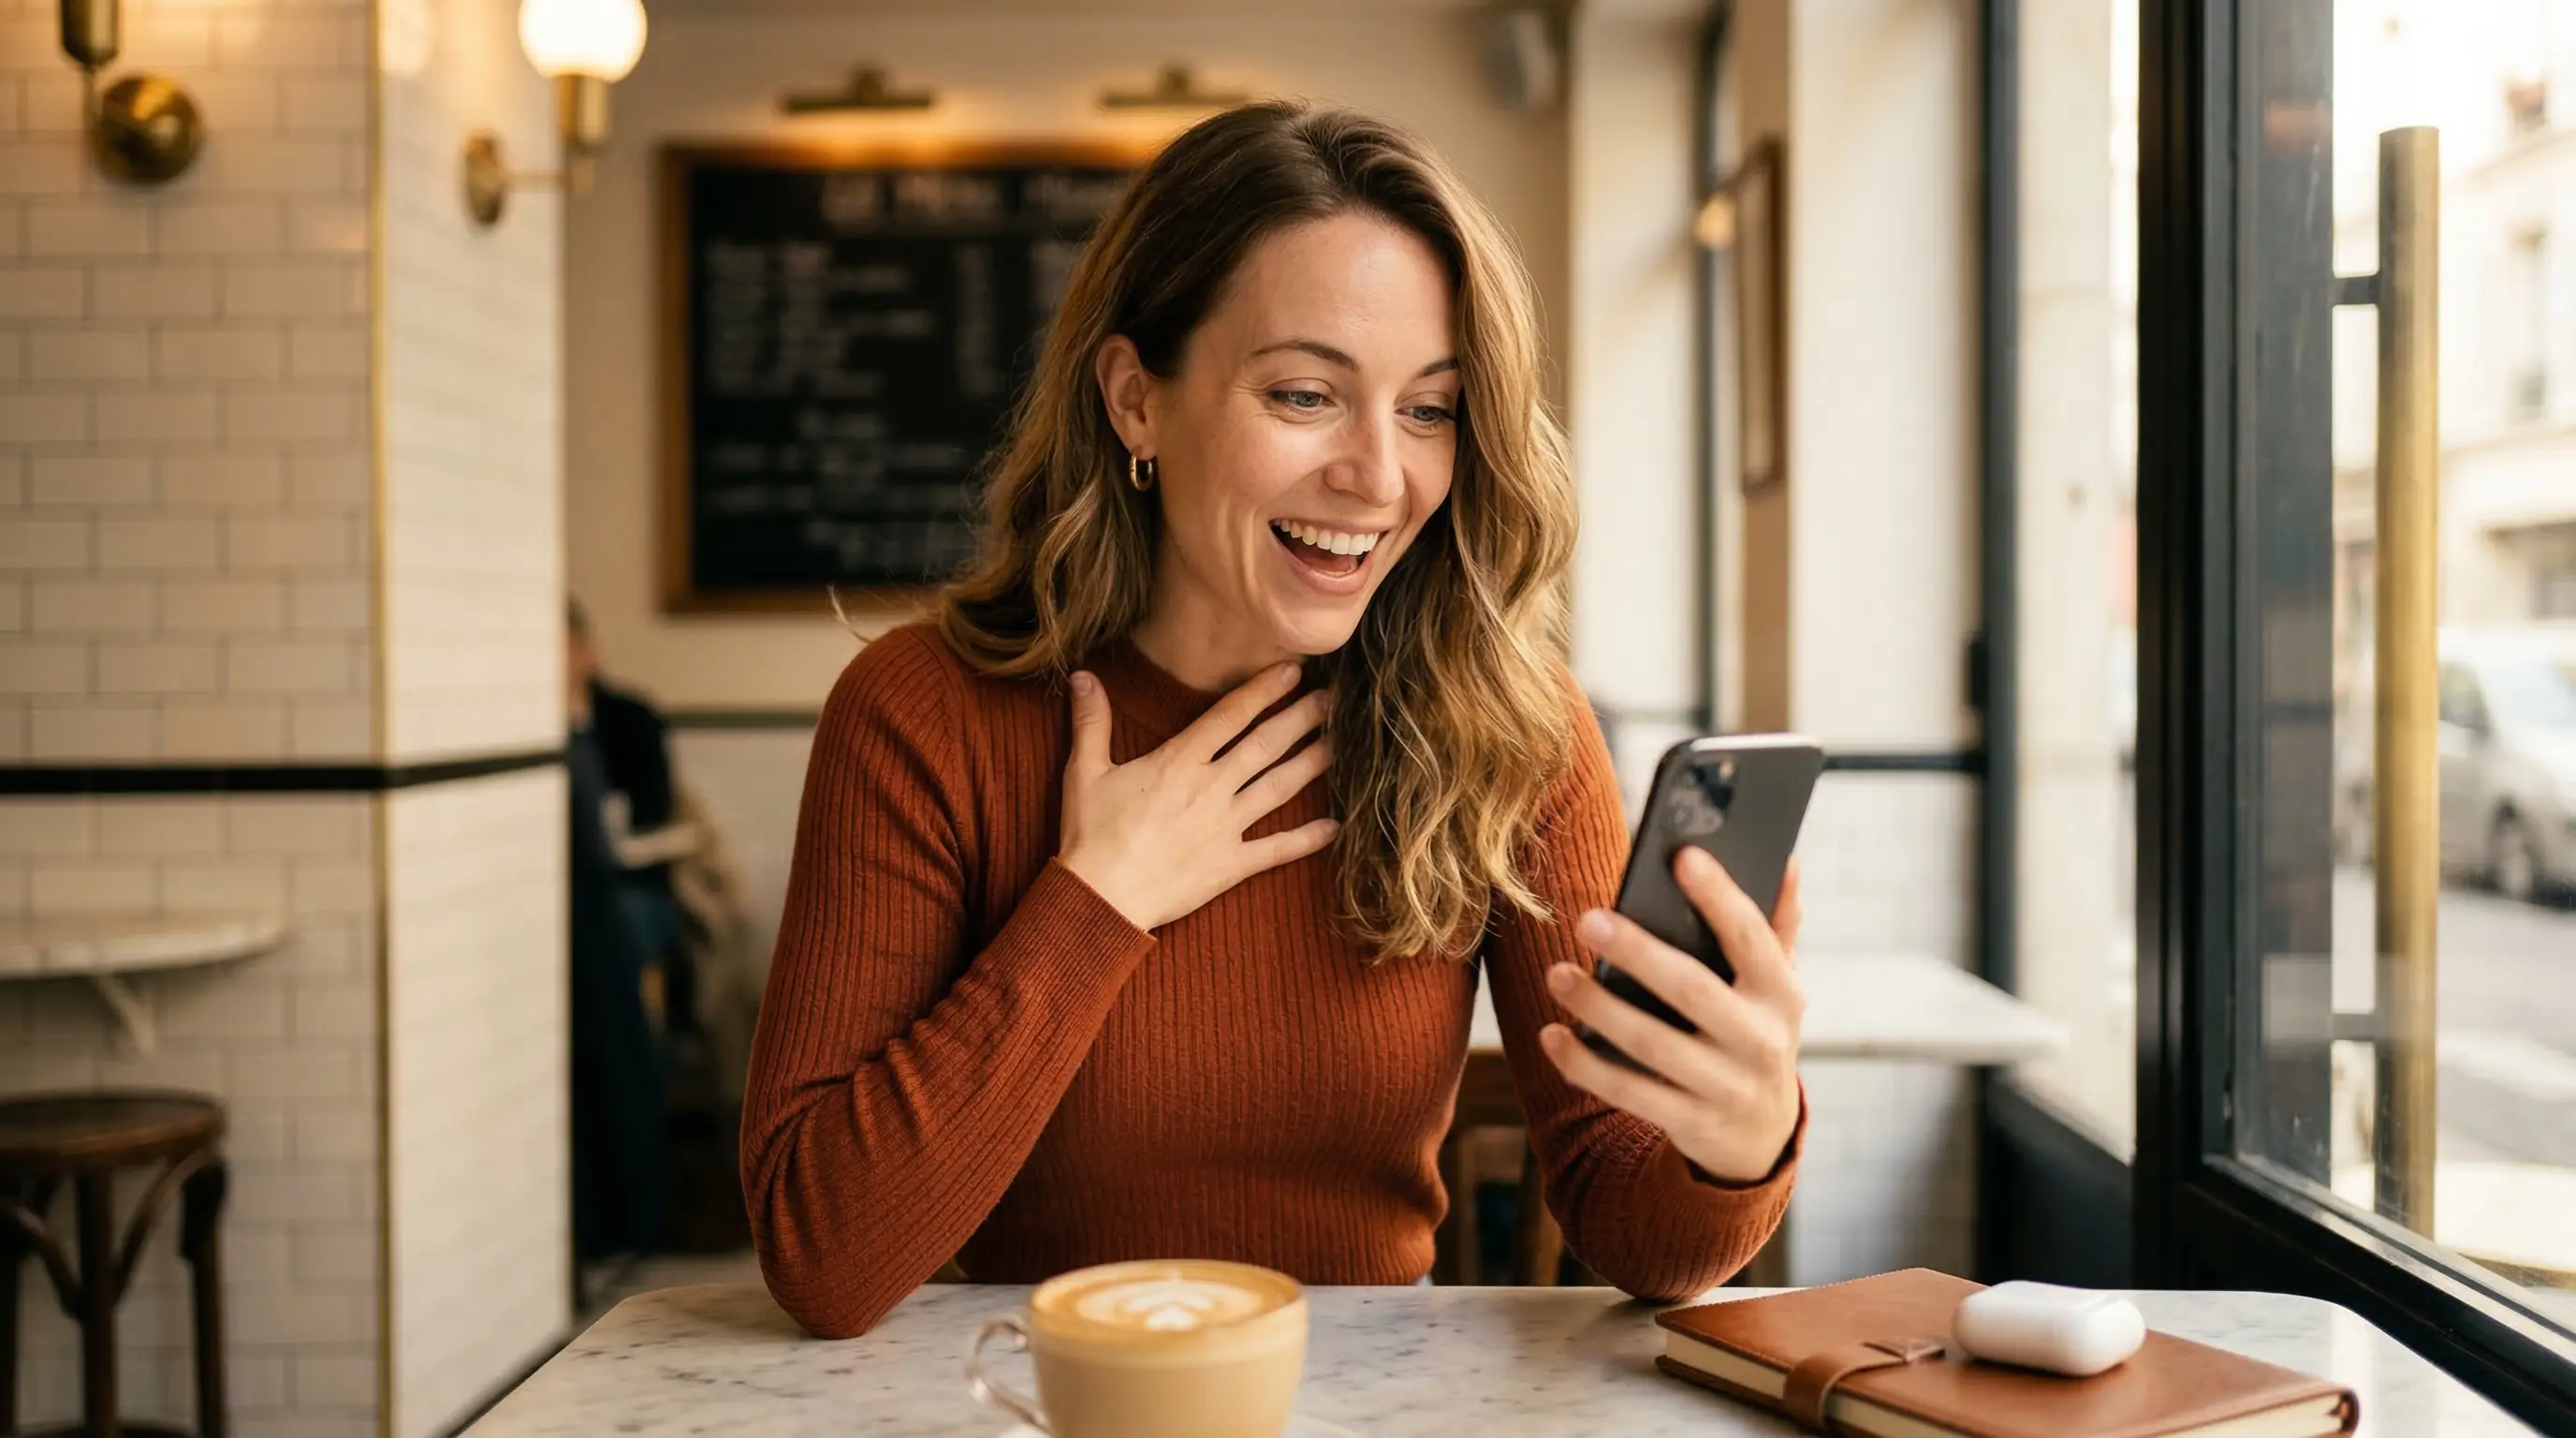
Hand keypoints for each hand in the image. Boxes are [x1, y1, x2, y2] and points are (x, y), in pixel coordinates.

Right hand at [1057, 662, 1338, 931]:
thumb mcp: (1084, 772)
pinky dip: (1307, 839)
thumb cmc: (1089, 834)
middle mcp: (1210, 788)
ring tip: (1338, 745)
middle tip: (1332, 700)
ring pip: (1278, 788)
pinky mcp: (1230, 865)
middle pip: (1265, 745)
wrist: (1099, 898)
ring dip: (1311, 764)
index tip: (1293, 670)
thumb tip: (1082, 674)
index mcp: (1179, 761)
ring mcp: (1225, 827)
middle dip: (1300, 718)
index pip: (1230, 715)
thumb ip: (1092, 721)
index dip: (1263, 690)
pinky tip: (1333, 827)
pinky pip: (1276, 849)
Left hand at [1536, 850, 1805, 1184]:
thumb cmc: (1755, 1032)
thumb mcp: (1776, 985)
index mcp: (1781, 993)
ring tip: (1557, 974)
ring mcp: (1726, 1086)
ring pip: (1653, 1045)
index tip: (1683, 856)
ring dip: (1600, 1008)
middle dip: (1639, 953)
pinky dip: (1586, 1065)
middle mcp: (1760, 1040)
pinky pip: (1630, 1093)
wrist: (1761, 1134)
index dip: (1720, 897)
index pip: (1751, 937)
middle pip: (1693, 989)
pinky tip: (1552, 1035)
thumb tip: (1785, 860)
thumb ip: (1777, 925)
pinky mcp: (1691, 1122)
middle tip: (1588, 920)